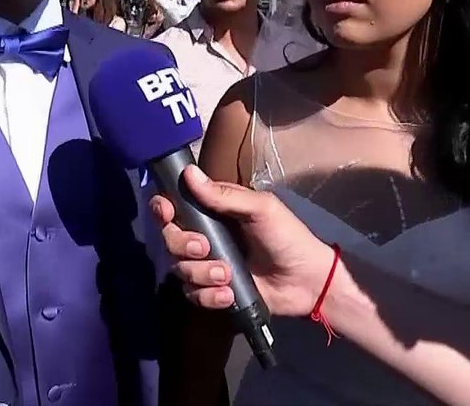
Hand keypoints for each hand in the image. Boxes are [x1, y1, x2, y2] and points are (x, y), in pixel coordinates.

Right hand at [151, 165, 334, 316]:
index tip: (167, 212)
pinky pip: (194, 294)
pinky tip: (229, 294)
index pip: (174, 206)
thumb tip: (189, 173)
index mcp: (214, 211)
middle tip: (205, 248)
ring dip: (201, 273)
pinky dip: (209, 296)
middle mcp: (206, 236)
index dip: (163, 208)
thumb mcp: (260, 209)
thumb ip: (224, 195)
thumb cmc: (287, 236)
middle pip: (170, 239)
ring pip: (180, 269)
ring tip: (228, 275)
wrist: (307, 281)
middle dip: (182, 244)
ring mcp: (208, 265)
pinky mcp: (215, 292)